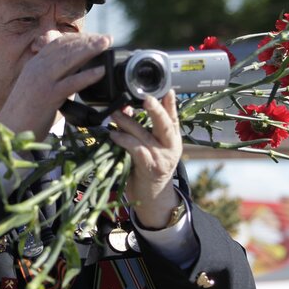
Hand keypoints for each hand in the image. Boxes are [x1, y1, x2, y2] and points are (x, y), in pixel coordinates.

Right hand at [0, 33, 109, 138]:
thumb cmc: (27, 114)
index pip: (58, 43)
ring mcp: (41, 81)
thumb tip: (79, 74)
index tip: (95, 37)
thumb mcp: (41, 89)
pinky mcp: (47, 97)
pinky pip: (70, 83)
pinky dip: (87, 76)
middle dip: (88, 41)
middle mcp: (37, 68)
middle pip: (65, 48)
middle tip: (108, 38)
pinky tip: (101, 72)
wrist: (10, 131)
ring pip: (68, 59)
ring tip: (106, 45)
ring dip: (90, 50)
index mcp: (35, 65)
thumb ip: (58, 79)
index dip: (78, 38)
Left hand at [109, 90, 181, 228]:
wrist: (153, 198)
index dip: (170, 104)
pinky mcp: (149, 167)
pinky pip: (135, 149)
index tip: (166, 90)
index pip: (174, 117)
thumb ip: (142, 127)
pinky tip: (114, 135)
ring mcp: (161, 158)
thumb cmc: (148, 168)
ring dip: (127, 122)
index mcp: (173, 139)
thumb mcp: (151, 146)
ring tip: (115, 113)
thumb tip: (126, 106)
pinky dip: (123, 140)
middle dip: (156, 109)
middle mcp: (171, 147)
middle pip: (166, 124)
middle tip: (146, 98)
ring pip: (144, 134)